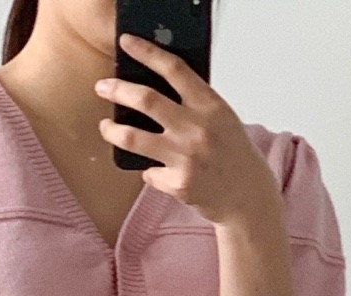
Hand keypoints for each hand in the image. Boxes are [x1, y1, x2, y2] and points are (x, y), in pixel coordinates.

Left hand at [94, 31, 283, 234]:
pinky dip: (151, 171)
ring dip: (112, 131)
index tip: (127, 44)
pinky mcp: (177, 184)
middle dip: (118, 90)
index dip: (147, 53)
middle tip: (103, 87)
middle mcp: (196, 129)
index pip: (173, 70)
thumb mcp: (221, 117)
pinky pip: (149, 173)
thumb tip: (154, 89)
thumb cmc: (233, 153)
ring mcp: (185, 158)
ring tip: (105, 127)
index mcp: (210, 105)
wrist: (247, 196)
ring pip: (133, 138)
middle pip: (145, 100)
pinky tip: (160, 171)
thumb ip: (194, 103)